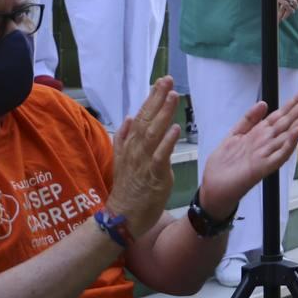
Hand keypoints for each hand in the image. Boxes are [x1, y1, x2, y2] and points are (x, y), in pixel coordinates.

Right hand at [106, 78, 181, 237]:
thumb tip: (128, 118)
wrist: (122, 217)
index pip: (141, 116)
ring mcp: (143, 162)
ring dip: (163, 114)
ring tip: (173, 96)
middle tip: (168, 80)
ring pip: (152, 133)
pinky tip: (174, 129)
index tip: (161, 81)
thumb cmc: (128, 188)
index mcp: (130, 145)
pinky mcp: (153, 176)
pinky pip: (160, 157)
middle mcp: (135, 150)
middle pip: (146, 119)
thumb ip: (124, 139)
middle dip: (157, 98)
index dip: (151, 98)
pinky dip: (166, 142)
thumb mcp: (123, 160)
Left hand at [198, 88, 297, 216]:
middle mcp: (267, 142)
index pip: (281, 114)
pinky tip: (297, 131)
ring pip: (287, 135)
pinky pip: (279, 154)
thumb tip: (264, 103)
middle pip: (288, 121)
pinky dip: (289, 143)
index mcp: (260, 133)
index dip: (294, 102)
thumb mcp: (234, 135)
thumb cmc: (224, 165)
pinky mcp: (263, 167)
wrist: (214, 188)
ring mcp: (267, 154)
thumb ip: (249, 119)